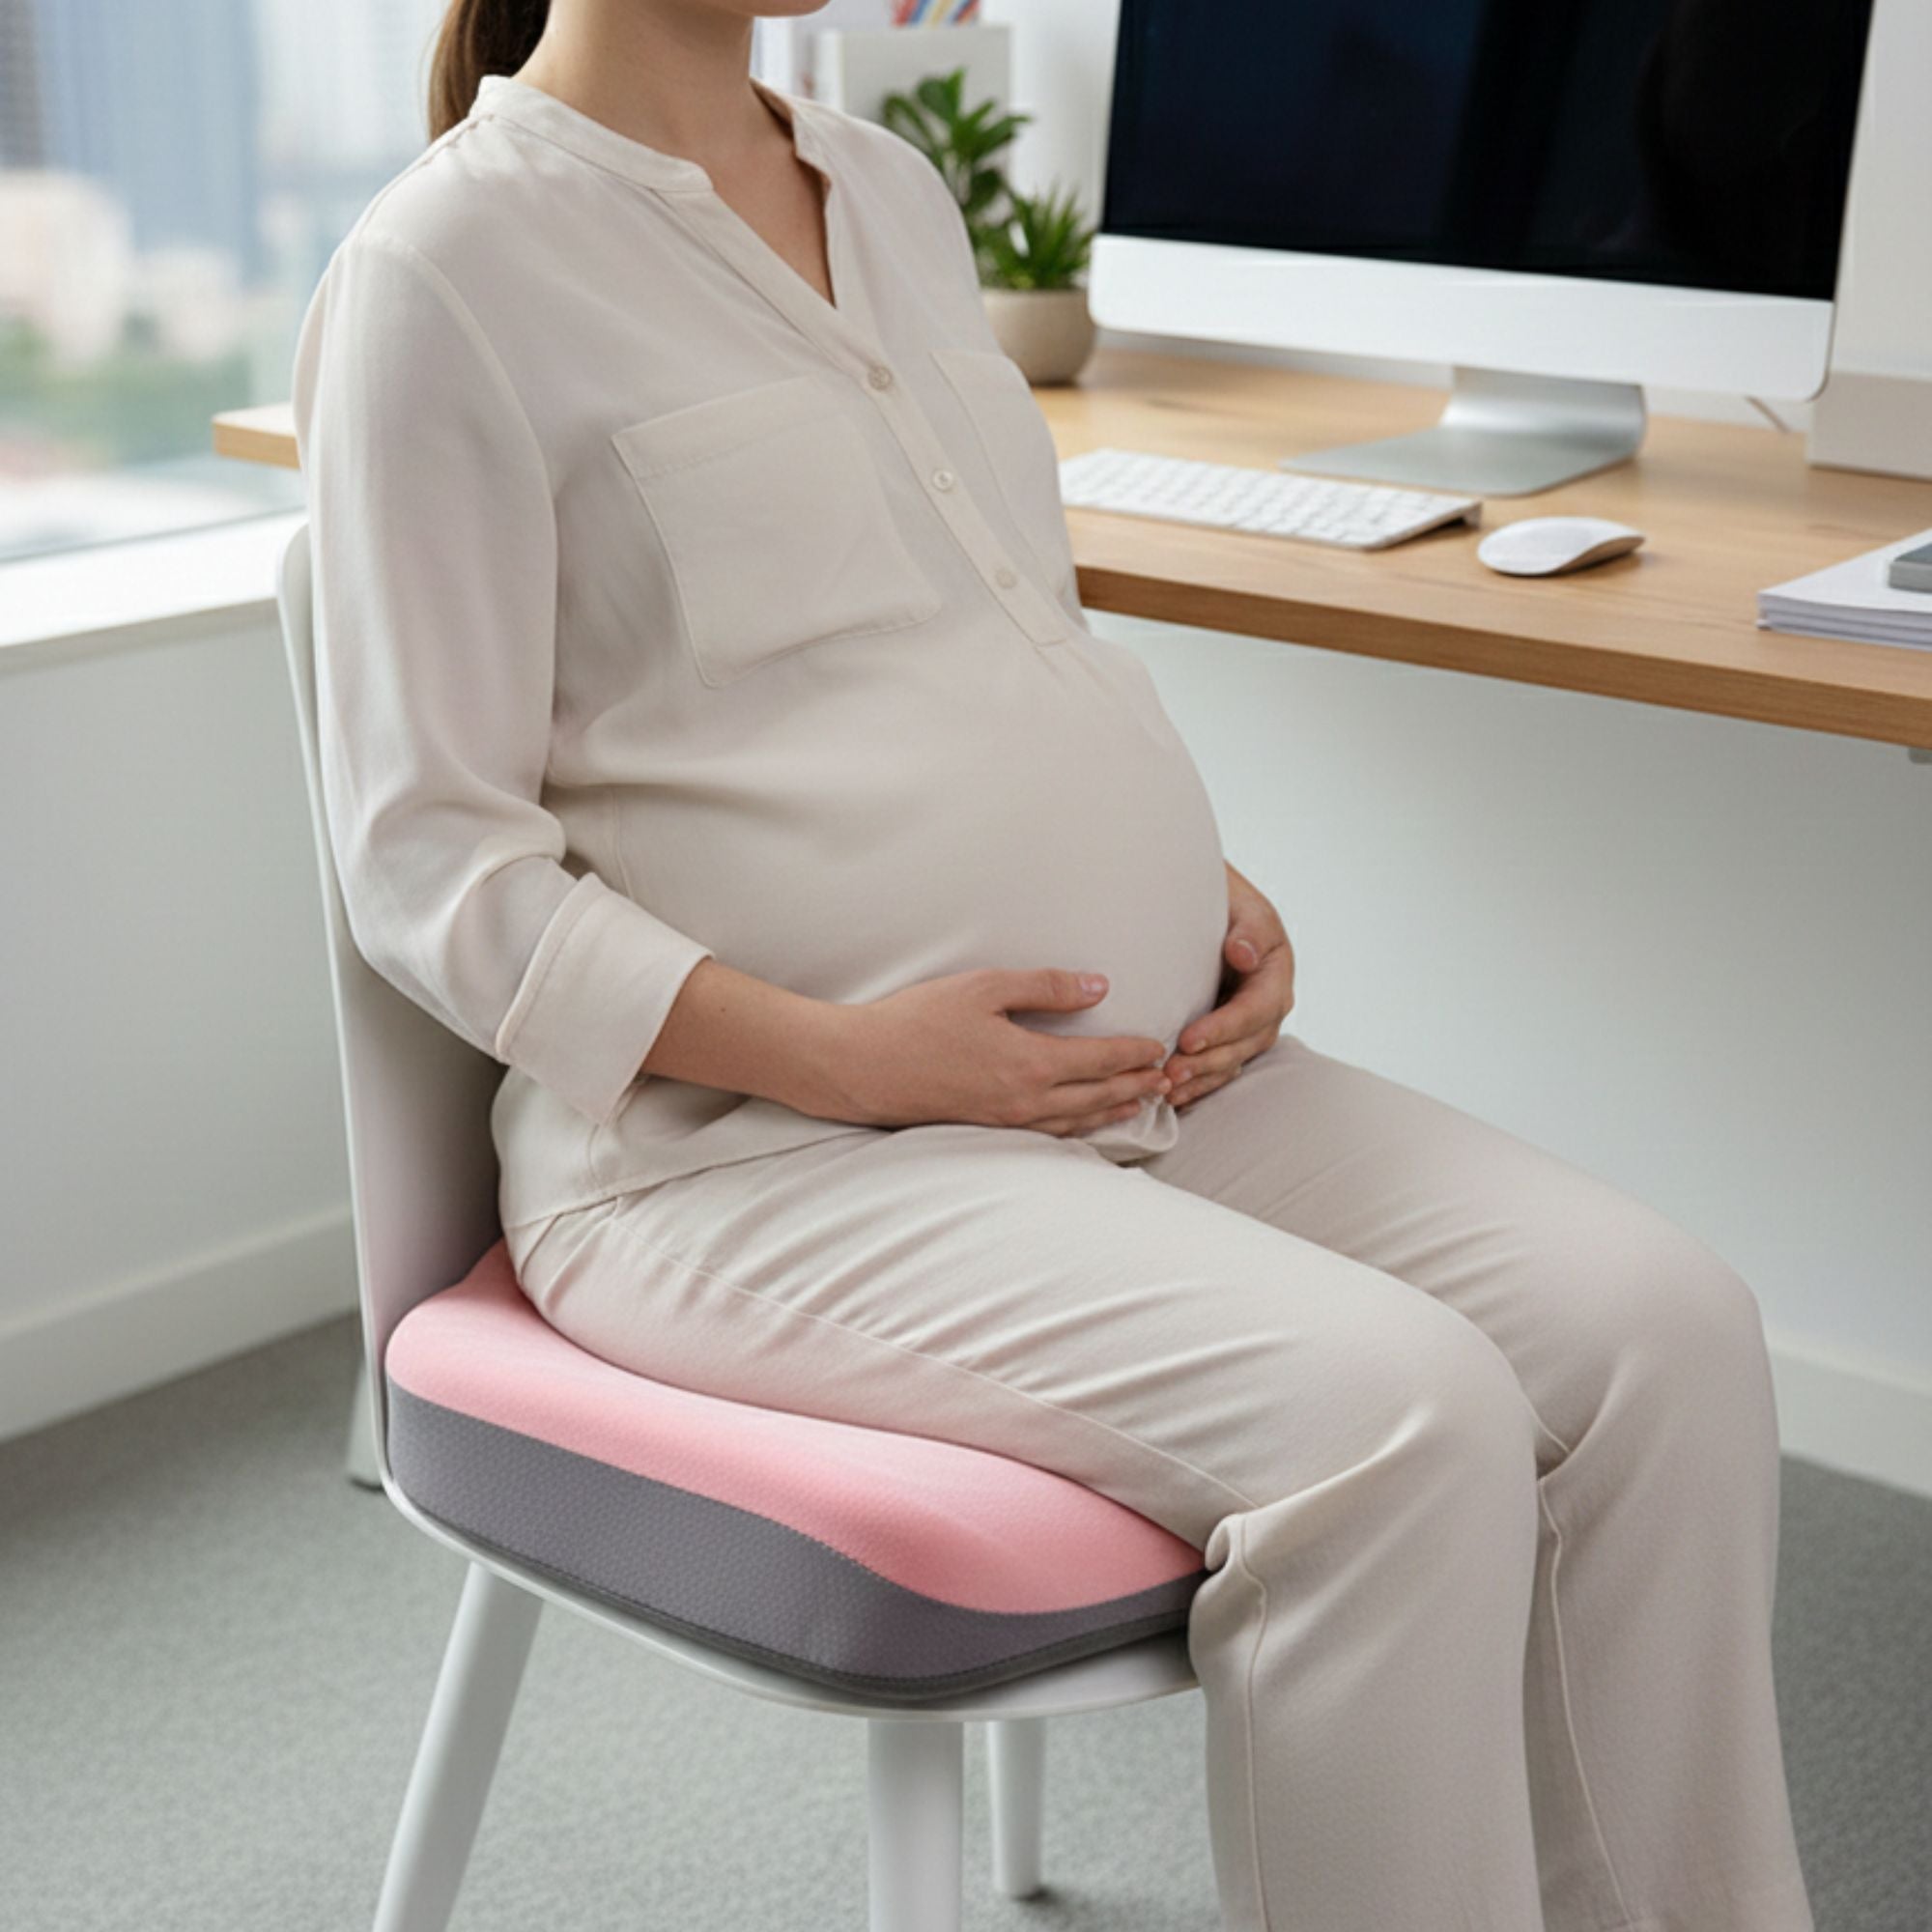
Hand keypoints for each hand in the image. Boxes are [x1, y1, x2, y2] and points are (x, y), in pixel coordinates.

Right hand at [821, 968, 1173, 1135]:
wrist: (862, 1067)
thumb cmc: (918, 1020)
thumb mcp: (984, 987)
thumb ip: (1045, 987)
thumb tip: (1099, 986)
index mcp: (1030, 1063)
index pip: (1101, 1060)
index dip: (1134, 1052)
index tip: (1159, 1046)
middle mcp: (1026, 1100)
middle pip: (1097, 1096)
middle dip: (1135, 1087)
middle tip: (1166, 1080)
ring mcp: (1007, 1121)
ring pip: (1076, 1122)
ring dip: (1112, 1112)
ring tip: (1138, 1104)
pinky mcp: (987, 1129)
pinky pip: (1048, 1133)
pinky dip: (1078, 1128)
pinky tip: (1082, 1122)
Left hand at [1162, 862, 1295, 1109]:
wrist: (1209, 903)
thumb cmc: (1223, 899)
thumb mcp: (1241, 904)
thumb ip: (1248, 928)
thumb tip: (1243, 955)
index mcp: (1276, 972)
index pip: (1255, 1009)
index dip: (1224, 1028)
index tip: (1189, 1039)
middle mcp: (1269, 1004)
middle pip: (1245, 1044)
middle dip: (1208, 1062)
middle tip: (1171, 1072)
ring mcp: (1251, 1024)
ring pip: (1232, 1061)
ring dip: (1201, 1079)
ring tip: (1167, 1090)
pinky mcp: (1230, 1036)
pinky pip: (1219, 1066)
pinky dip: (1198, 1084)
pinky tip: (1172, 1097)